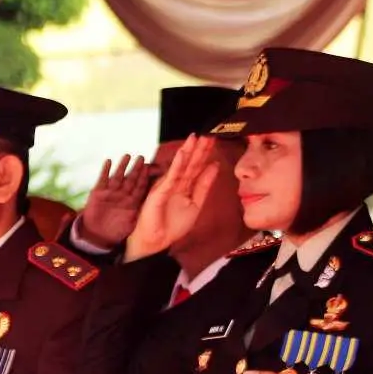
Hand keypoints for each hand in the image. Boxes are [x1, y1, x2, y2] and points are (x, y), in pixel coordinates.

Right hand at [77, 154, 149, 248]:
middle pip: (131, 179)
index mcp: (132, 202)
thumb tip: (152, 209)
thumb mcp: (131, 224)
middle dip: (136, 169)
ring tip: (127, 156)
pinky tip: (108, 161)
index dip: (145, 178)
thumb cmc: (116, 231)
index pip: (140, 187)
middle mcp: (123, 195)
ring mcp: (111, 193)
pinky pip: (102, 179)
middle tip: (142, 158)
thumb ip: (139, 215)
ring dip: (123, 166)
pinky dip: (105, 170)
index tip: (151, 169)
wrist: (97, 235)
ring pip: (118, 176)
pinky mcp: (98, 193)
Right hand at [124, 136, 218, 262]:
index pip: (198, 166)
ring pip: (181, 166)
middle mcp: (176, 183)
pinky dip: (176, 164)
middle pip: (191, 163)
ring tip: (196, 137)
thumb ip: (204, 185)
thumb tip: (215, 165)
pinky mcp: (160, 192)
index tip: (215, 139)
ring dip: (188, 151)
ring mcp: (167, 186)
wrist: (157, 240)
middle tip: (209, 133)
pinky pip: (171, 176)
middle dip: (200, 148)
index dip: (206, 153)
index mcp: (185, 186)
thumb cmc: (172, 225)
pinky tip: (183, 153)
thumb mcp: (196, 204)